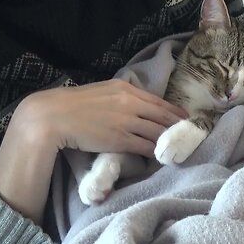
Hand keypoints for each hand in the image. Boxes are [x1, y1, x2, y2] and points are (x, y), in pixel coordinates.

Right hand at [0, 79, 185, 223]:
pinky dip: (154, 151)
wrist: (55, 115)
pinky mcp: (121, 139)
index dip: (173, 111)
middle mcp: (130, 103)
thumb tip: (132, 103)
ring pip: (156, 132)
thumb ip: (119, 95)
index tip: (184, 117)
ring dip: (167, 140)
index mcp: (125, 89)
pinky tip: (159, 155)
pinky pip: (145, 146)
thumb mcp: (101, 91)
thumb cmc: (74, 103)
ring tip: (175, 147)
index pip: (157, 101)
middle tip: (188, 134)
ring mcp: (127, 121)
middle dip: (176, 126)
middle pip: (162, 116)